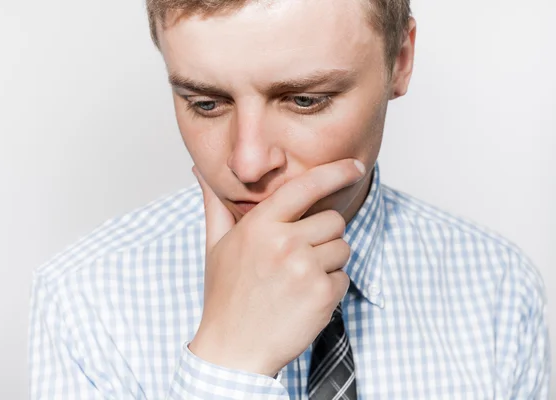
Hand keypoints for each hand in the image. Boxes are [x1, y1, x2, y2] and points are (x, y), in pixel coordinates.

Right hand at [189, 159, 365, 376]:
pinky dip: (330, 288)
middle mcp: (284, 243)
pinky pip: (344, 277)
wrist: (233, 350)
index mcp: (260, 226)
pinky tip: (304, 299)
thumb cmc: (225, 296)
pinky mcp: (322, 295)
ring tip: (298, 280)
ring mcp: (305, 269)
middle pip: (334, 220)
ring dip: (329, 262)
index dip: (335, 172)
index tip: (355, 166)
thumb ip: (216, 205)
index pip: (306, 186)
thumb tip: (201, 170)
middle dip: (323, 235)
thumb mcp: (215, 246)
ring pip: (343, 248)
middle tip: (298, 257)